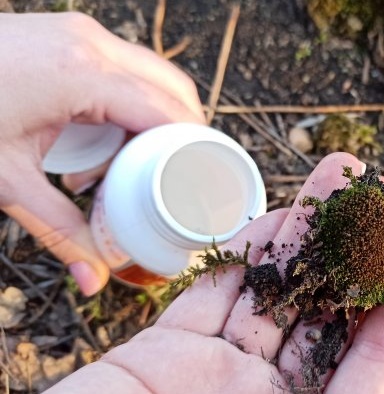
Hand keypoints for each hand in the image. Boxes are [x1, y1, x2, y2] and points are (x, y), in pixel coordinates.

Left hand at [0, 12, 204, 294]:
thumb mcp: (6, 180)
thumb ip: (58, 229)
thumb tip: (95, 281)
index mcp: (85, 75)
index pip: (168, 113)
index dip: (194, 150)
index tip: (202, 183)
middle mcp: (91, 45)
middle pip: (173, 88)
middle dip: (185, 134)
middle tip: (179, 178)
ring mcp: (78, 33)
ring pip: (151, 74)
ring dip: (157, 116)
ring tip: (141, 164)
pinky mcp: (64, 34)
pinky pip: (121, 67)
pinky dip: (129, 101)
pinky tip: (104, 138)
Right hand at [45, 153, 383, 392]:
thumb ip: (357, 393)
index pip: (379, 361)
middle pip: (328, 313)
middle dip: (356, 250)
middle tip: (378, 193)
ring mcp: (218, 373)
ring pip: (273, 292)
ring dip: (304, 235)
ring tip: (336, 180)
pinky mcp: (164, 354)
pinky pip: (212, 295)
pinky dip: (242, 256)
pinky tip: (274, 219)